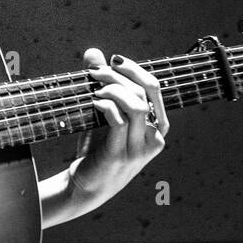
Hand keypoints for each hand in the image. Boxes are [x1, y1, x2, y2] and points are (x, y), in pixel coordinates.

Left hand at [71, 47, 167, 204]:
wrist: (86, 189)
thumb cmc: (97, 150)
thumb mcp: (104, 116)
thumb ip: (104, 84)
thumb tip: (93, 53)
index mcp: (157, 128)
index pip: (155, 89)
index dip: (137, 70)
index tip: (115, 61)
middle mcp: (153, 139)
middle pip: (146, 94)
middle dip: (122, 75)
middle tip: (98, 71)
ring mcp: (138, 149)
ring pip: (137, 107)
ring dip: (114, 89)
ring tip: (95, 87)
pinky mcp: (120, 156)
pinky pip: (119, 122)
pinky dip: (107, 106)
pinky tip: (94, 102)